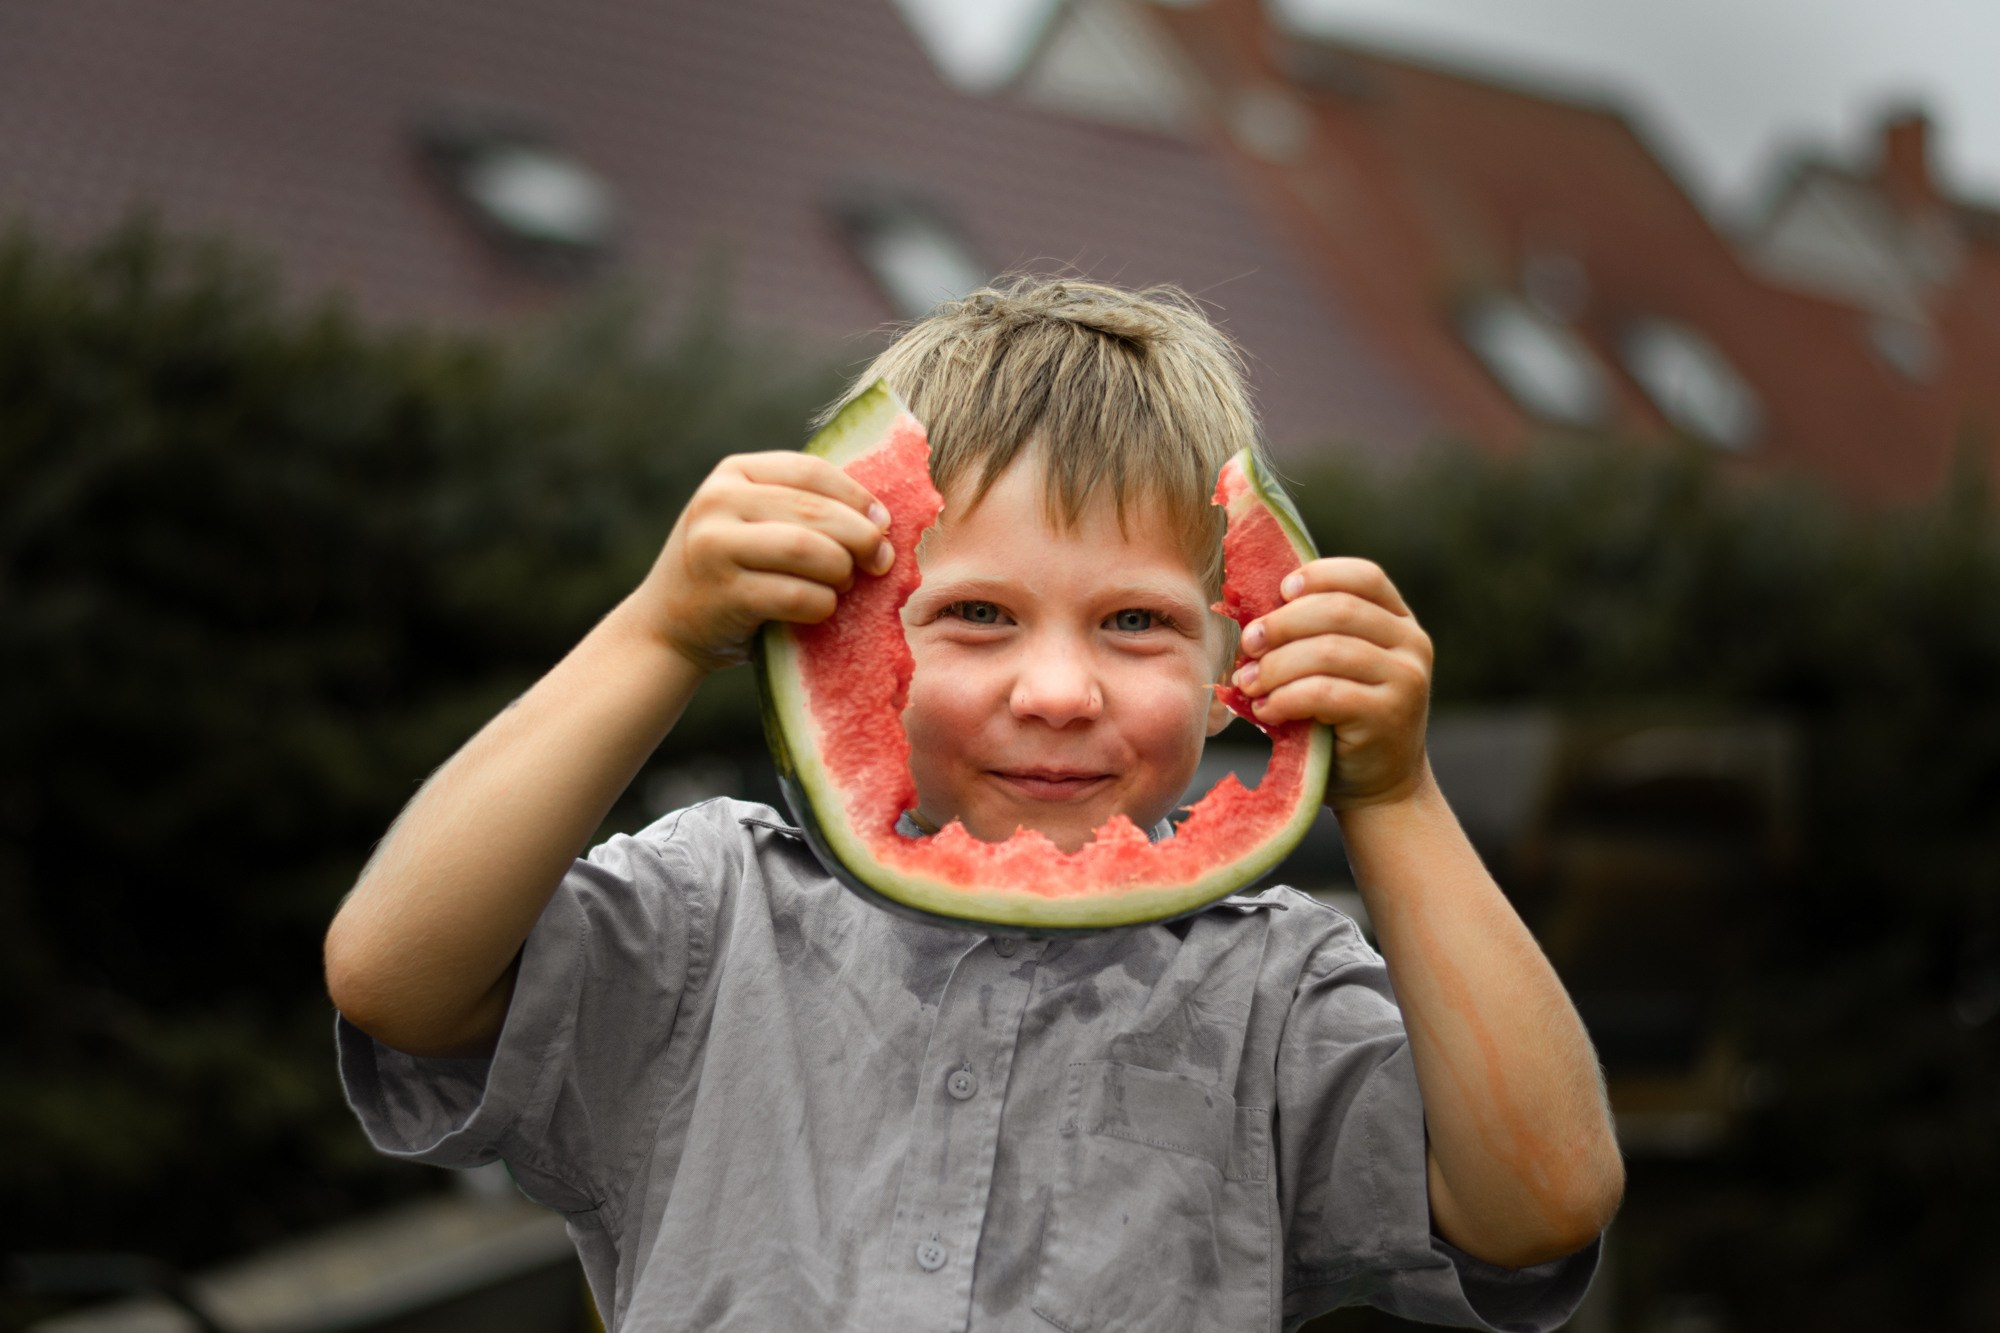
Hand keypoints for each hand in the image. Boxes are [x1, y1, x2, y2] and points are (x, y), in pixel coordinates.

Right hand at [640, 452, 893, 672]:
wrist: (666, 628)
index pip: (812, 471)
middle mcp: (718, 500)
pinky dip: (822, 604)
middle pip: (816, 511)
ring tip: (843, 585)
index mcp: (733, 472)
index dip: (858, 497)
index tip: (883, 523)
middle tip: (880, 561)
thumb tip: (881, 518)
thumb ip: (800, 509)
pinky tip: (822, 609)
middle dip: (861, 537)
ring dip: (841, 571)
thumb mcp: (753, 523)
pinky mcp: (723, 593)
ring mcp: (715, 546)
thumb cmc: (730, 574)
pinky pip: (796, 595)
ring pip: (809, 549)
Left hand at [1230, 557, 1433, 809]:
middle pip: (1339, 609)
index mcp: (1399, 620)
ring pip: (1328, 651)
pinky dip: (1286, 697)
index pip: (1364, 577)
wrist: (1380, 788)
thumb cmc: (1342, 721)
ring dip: (1277, 665)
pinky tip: (1266, 710)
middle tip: (1248, 645)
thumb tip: (1251, 613)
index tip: (1279, 592)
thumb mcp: (1334, 668)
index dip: (1318, 576)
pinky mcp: (1389, 715)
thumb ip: (1312, 635)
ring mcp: (1405, 679)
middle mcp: (1412, 643)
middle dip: (1283, 624)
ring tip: (1248, 684)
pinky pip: (1325, 693)